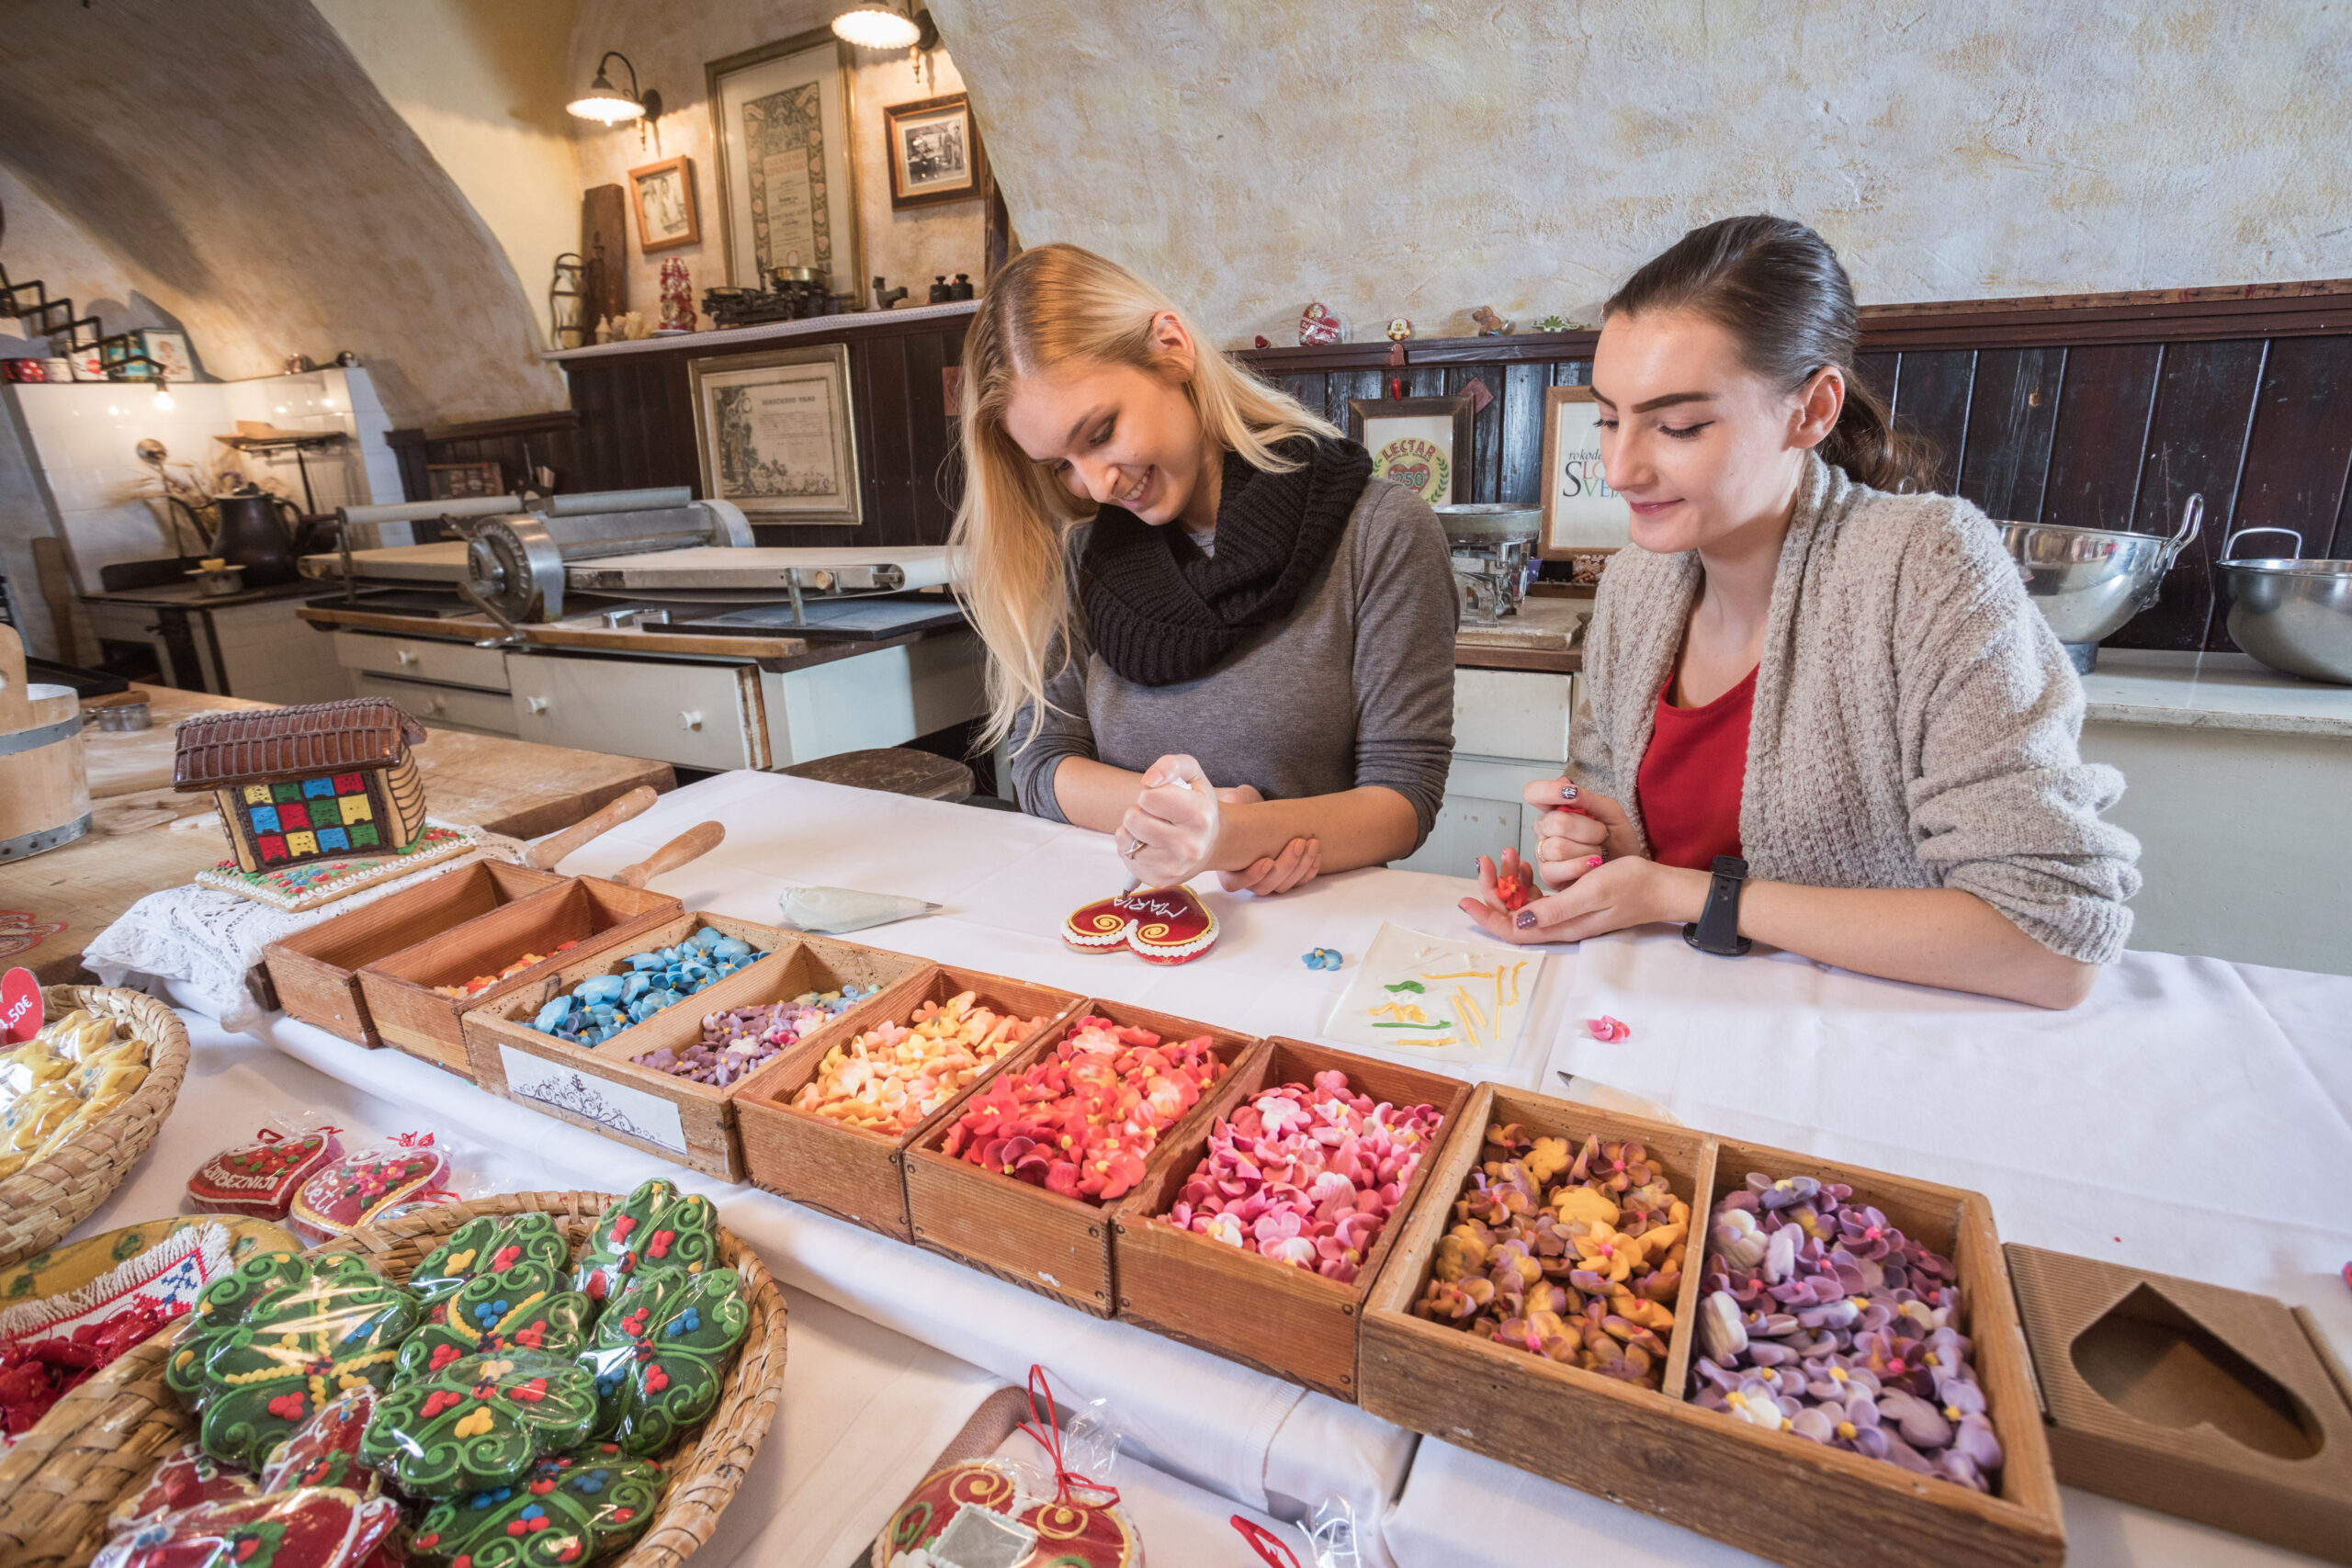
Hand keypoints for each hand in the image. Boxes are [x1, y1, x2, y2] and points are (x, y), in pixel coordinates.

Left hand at [1116, 753, 1221, 886]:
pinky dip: (1131, 848)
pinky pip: (1125, 857)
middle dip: (1140, 811)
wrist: (1212, 843)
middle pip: (1133, 818)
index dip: (1151, 793)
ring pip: (1126, 839)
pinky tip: (1149, 845)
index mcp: (1199, 815)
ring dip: (1133, 830)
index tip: (1164, 798)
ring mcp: (1174, 866)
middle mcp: (1190, 845)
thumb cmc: (1197, 805)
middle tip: (1157, 815)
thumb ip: (1171, 765)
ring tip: (1152, 829)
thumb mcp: (1192, 775)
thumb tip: (1149, 780)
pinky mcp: (1159, 880)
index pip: (1148, 796)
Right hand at [1205, 781, 1322, 892]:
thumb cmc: (1242, 805)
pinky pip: (1297, 882)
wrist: (1260, 810)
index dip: (1251, 876)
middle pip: (1265, 886)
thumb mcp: (1233, 801)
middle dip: (1286, 866)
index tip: (1267, 861)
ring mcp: (1266, 879)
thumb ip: (1231, 804)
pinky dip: (1309, 871)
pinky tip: (1316, 853)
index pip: (1234, 883)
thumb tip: (1235, 803)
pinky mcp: (1285, 877)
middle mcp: (1245, 877)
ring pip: (1284, 886)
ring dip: (1301, 867)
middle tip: (1299, 842)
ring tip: (1312, 843)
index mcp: (1225, 864)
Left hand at [1457, 855, 1707, 944]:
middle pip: (1512, 916)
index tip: (1464, 898)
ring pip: (1523, 904)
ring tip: (1506, 853)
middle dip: (1494, 889)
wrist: (1661, 887)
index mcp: (1561, 926)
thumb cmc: (1632, 886)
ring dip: (1509, 881)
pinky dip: (1526, 879)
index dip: (1486, 916)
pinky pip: (1539, 896)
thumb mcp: (1593, 892)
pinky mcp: (1572, 903)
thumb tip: (1519, 922)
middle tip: (1486, 859)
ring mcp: (1565, 915)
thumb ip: (1556, 909)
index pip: (1512, 931)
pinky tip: (1525, 862)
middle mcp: (1559, 925)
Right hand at [1523, 779, 1641, 889]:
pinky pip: (1555, 869)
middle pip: (1555, 822)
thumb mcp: (1610, 812)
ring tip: (1598, 852)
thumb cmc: (1616, 839)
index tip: (1573, 795)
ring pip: (1557, 847)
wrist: (1627, 868)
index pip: (1534, 792)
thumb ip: (1587, 798)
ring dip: (1588, 850)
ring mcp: (1543, 853)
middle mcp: (1544, 829)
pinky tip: (1592, 864)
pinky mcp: (1548, 875)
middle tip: (1602, 834)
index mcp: (1554, 808)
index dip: (1549, 791)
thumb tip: (1566, 786)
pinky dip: (1580, 866)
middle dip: (1588, 829)